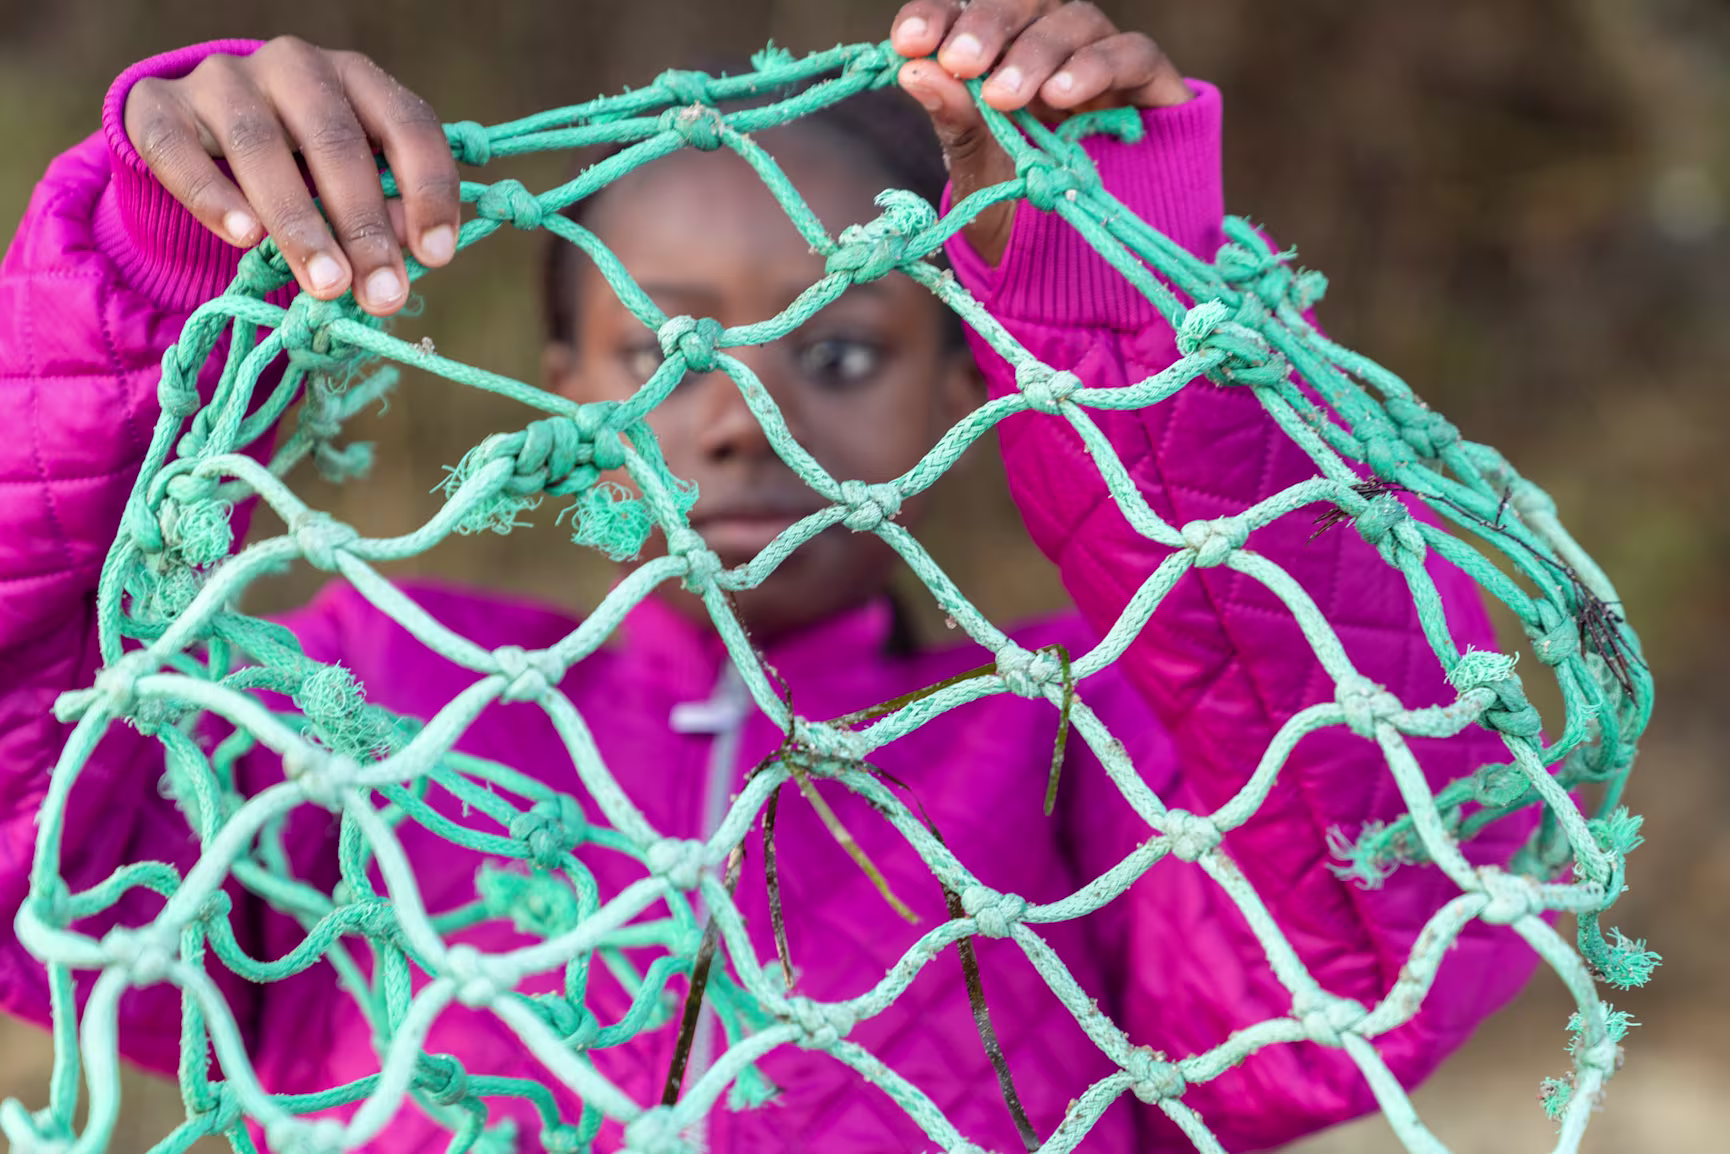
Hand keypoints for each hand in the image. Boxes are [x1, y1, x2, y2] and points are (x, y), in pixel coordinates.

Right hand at [123, 37, 460, 314]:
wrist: (197, 133)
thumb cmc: (299, 166)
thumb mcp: (350, 182)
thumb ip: (383, 208)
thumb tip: (407, 250)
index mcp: (356, 78)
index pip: (407, 123)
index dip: (428, 190)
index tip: (435, 257)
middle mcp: (293, 66)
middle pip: (334, 140)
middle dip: (363, 225)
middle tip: (381, 293)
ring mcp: (222, 79)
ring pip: (260, 146)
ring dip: (299, 223)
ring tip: (325, 285)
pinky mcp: (157, 104)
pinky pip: (178, 150)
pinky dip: (213, 196)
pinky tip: (244, 239)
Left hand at [892, 0, 1193, 263]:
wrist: (1081, 269)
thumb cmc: (1024, 214)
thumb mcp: (980, 173)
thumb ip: (955, 120)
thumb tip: (913, 69)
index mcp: (1001, 57)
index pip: (969, 12)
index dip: (939, 14)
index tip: (910, 40)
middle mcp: (1052, 47)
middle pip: (1024, 4)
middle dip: (987, 28)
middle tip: (960, 63)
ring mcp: (1104, 59)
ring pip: (1076, 21)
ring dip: (1037, 53)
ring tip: (1004, 98)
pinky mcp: (1153, 83)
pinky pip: (1133, 53)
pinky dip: (1097, 67)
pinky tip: (1062, 96)